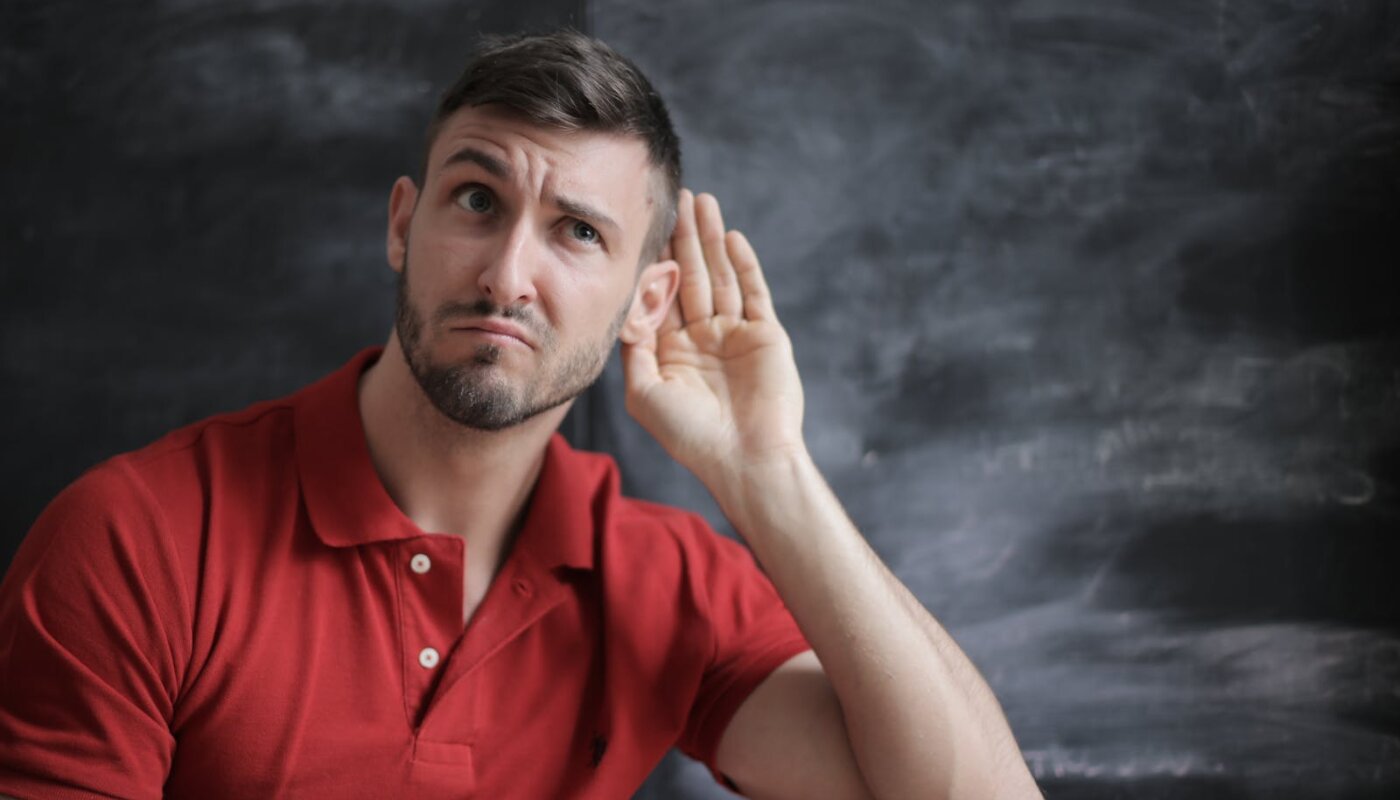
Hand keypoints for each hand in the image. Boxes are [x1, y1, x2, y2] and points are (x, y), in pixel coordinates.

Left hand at [621, 190, 806, 483]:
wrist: (745, 459)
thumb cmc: (690, 435)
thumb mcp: (644, 393)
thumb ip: (633, 348)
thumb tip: (622, 306)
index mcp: (672, 351)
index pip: (661, 295)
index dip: (654, 261)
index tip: (642, 226)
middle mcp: (703, 338)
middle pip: (692, 276)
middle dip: (684, 237)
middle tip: (677, 197)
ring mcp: (736, 335)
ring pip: (722, 276)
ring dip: (711, 240)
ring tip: (703, 202)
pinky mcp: (766, 336)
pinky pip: (754, 292)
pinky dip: (744, 265)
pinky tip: (731, 237)